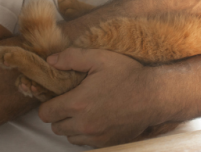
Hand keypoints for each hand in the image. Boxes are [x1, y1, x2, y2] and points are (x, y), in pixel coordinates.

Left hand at [38, 48, 156, 146]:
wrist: (154, 96)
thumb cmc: (128, 75)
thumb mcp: (99, 58)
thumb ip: (71, 58)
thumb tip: (50, 61)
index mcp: (77, 103)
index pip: (45, 113)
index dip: (48, 103)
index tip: (57, 96)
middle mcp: (84, 124)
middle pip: (55, 127)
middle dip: (59, 114)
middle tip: (71, 101)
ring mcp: (96, 136)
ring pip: (69, 136)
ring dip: (72, 126)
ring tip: (84, 110)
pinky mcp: (107, 142)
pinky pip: (86, 142)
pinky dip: (86, 133)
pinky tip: (96, 118)